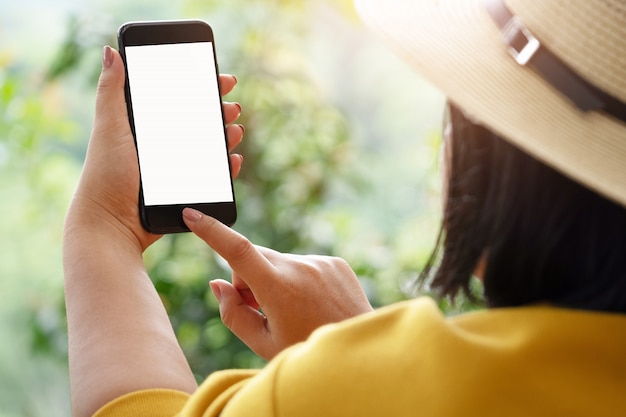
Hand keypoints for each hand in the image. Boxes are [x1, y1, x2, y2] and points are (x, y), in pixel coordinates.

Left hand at [65, 46, 244, 250]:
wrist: (112, 225)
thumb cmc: (105, 177)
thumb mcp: (110, 129)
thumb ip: (112, 92)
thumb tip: (111, 53)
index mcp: (144, 128)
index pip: (177, 100)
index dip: (200, 87)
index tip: (219, 78)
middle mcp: (161, 148)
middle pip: (197, 123)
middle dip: (218, 112)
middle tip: (231, 106)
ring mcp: (174, 171)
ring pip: (208, 149)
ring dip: (226, 137)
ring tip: (235, 131)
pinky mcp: (184, 192)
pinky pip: (212, 178)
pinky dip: (226, 168)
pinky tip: (234, 160)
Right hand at [182, 208, 373, 359]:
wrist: (360, 354)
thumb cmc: (307, 350)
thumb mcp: (263, 343)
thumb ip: (233, 313)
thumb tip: (218, 284)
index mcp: (277, 288)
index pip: (237, 251)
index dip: (211, 230)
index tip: (192, 213)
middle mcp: (300, 267)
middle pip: (255, 258)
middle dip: (249, 278)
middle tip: (262, 308)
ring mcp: (320, 263)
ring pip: (280, 262)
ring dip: (277, 280)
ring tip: (296, 310)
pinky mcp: (335, 263)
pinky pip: (304, 264)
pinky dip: (300, 279)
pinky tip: (314, 303)